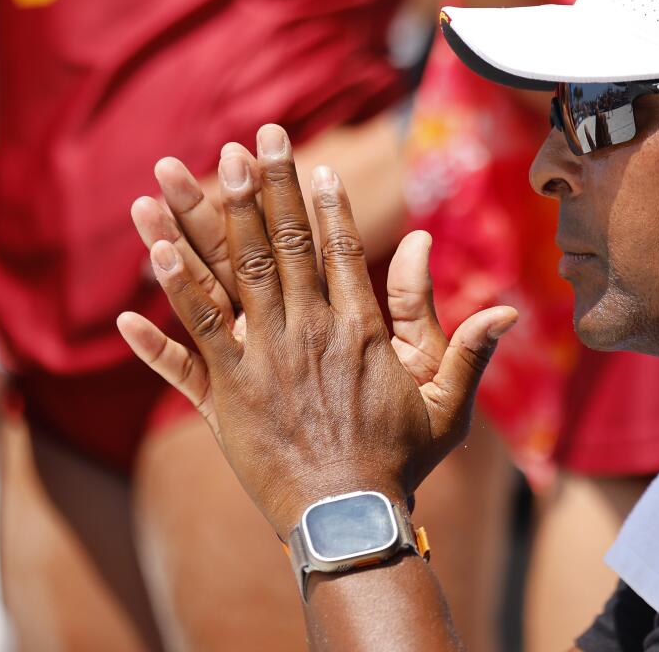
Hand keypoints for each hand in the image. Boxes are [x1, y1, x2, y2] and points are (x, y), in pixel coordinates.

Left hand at [117, 125, 516, 537]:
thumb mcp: (448, 406)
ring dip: (202, 222)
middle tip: (251, 140)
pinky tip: (149, 259)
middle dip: (264, 188)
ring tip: (177, 173)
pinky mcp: (225, 394)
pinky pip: (189, 342)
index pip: (340, 250)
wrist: (347, 518)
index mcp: (359, 330)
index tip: (311, 162)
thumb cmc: (401, 463)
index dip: (325, 203)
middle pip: (280, 246)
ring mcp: (261, 361)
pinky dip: (168, 302)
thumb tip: (508, 309)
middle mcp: (307, 333)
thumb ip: (469, 349)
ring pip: (227, 278)